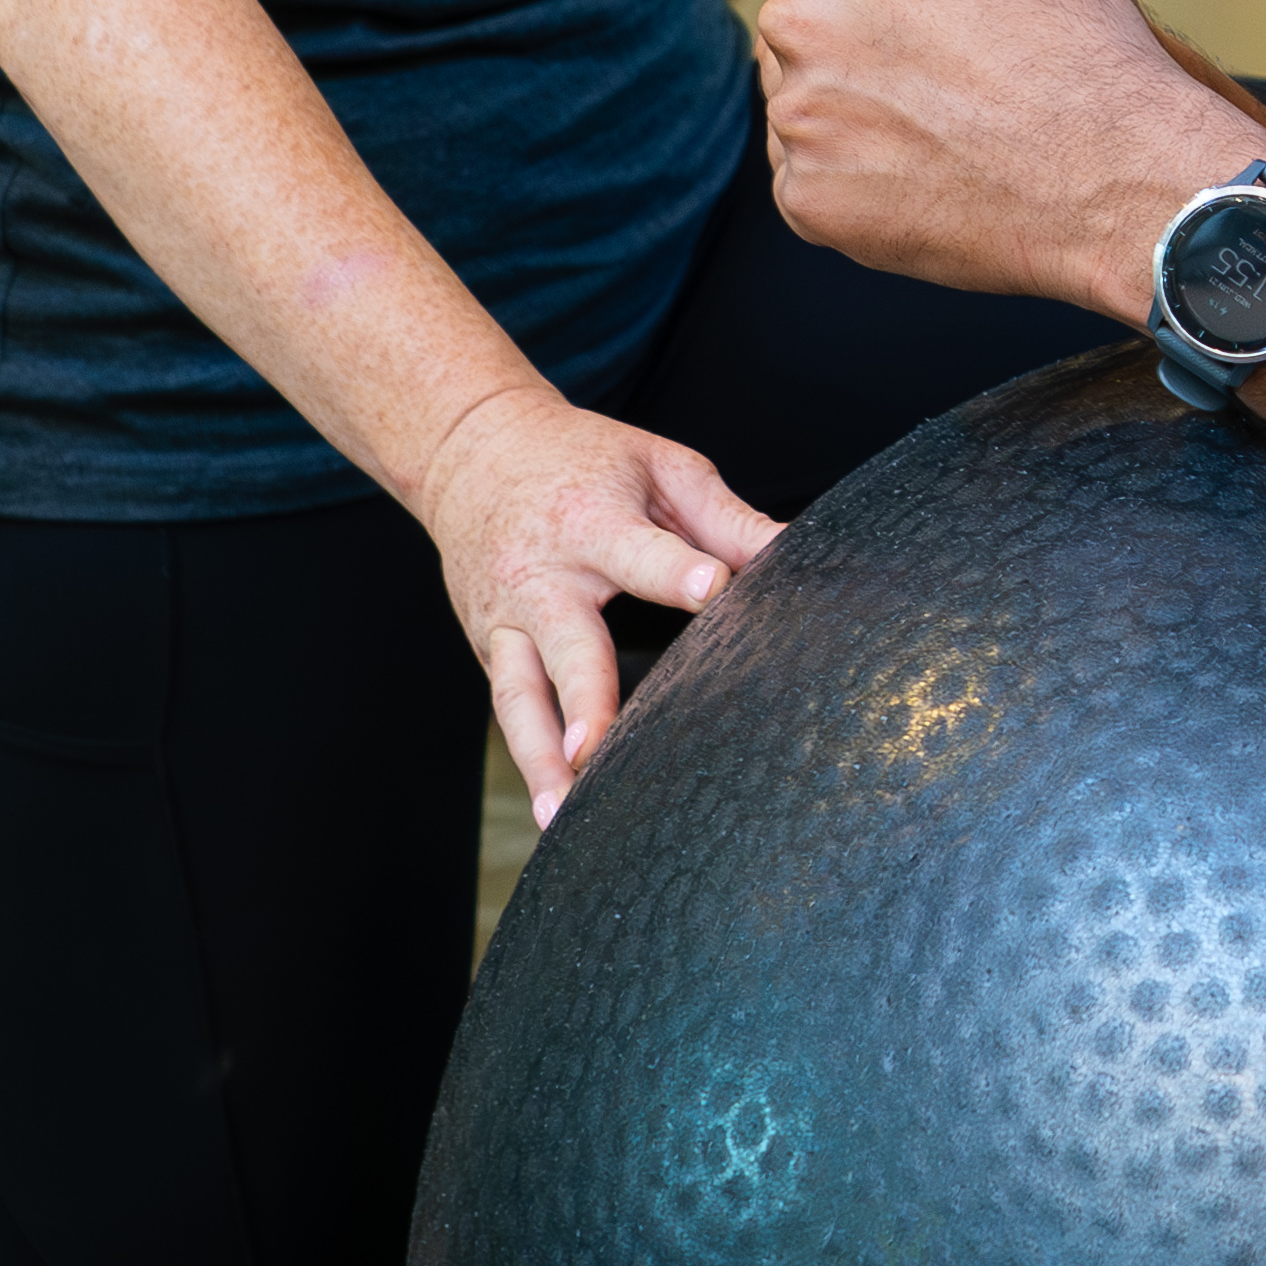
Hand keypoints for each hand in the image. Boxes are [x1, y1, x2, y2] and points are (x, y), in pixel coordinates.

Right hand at [410, 378, 779, 826]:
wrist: (473, 452)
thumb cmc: (581, 459)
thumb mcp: (657, 465)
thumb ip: (724, 518)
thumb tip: (792, 551)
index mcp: (593, 521)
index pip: (641, 553)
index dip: (678, 571)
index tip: (712, 590)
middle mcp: (542, 578)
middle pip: (567, 646)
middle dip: (585, 699)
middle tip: (597, 750)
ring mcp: (506, 619)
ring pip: (519, 697)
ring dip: (541, 759)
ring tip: (560, 813)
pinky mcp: (488, 647)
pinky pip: (508, 707)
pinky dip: (528, 758)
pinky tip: (550, 808)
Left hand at [754, 0, 1252, 317]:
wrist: (1117, 174)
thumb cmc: (1079, 40)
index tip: (932, 4)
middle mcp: (800, 13)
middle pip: (798, 8)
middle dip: (850, 26)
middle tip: (939, 60)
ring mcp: (797, 110)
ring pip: (798, 90)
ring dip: (847, 98)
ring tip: (941, 116)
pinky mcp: (805, 195)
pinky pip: (808, 173)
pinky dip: (853, 173)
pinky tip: (923, 168)